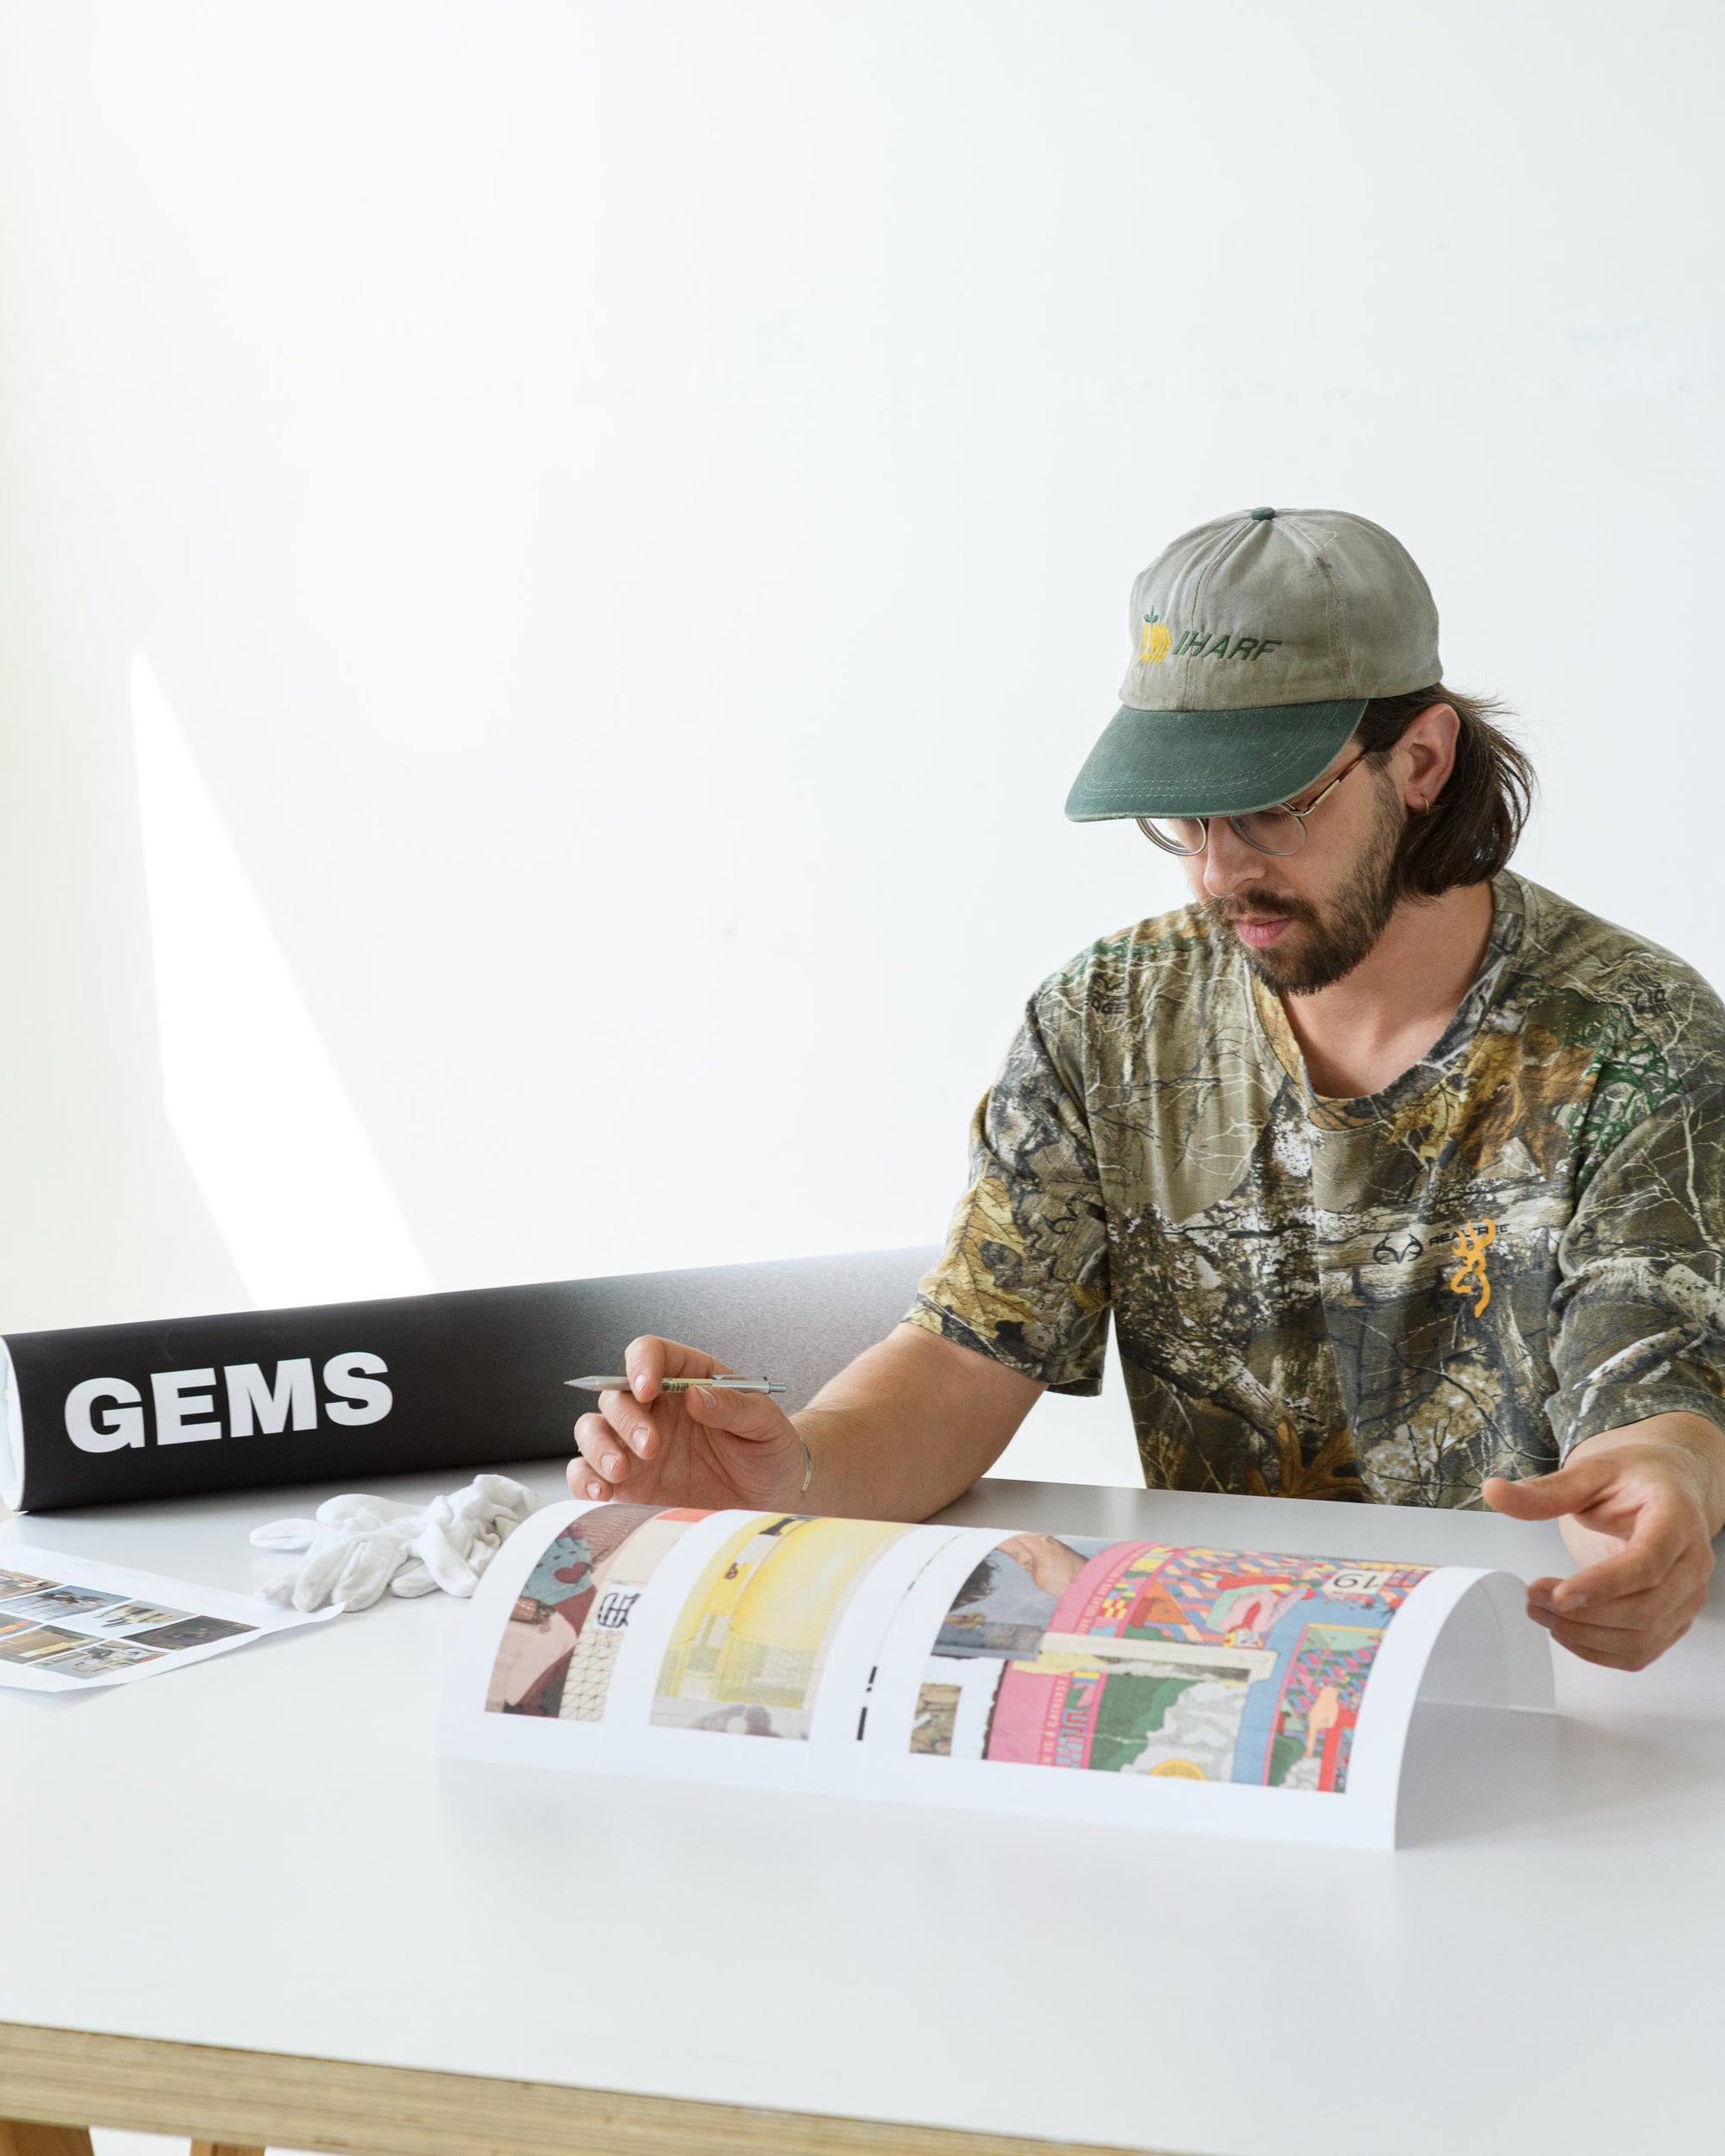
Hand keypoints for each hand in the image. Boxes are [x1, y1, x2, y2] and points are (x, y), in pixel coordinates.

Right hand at [568, 1335, 808, 1512]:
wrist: (772, 1499)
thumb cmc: (770, 1451)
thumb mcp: (766, 1424)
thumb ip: (735, 1406)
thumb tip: (695, 1396)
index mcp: (685, 1378)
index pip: (649, 1353)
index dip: (642, 1365)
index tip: (648, 1389)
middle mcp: (654, 1408)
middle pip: (615, 1394)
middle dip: (626, 1418)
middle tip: (650, 1447)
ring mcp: (635, 1445)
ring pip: (592, 1430)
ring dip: (598, 1447)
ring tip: (620, 1472)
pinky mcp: (627, 1483)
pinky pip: (588, 1473)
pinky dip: (584, 1479)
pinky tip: (601, 1492)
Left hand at [1483, 1416, 1724, 1669]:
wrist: (1665, 1487)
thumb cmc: (1633, 1479)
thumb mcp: (1590, 1472)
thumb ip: (1546, 1491)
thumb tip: (1493, 1492)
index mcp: (1676, 1520)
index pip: (1648, 1563)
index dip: (1604, 1585)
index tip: (1559, 1595)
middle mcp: (1692, 1563)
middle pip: (1645, 1609)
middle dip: (1583, 1613)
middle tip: (1533, 1597)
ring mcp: (1687, 1596)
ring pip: (1642, 1638)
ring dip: (1584, 1635)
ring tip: (1540, 1611)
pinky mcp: (1674, 1619)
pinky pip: (1641, 1652)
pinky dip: (1598, 1650)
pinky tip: (1565, 1629)